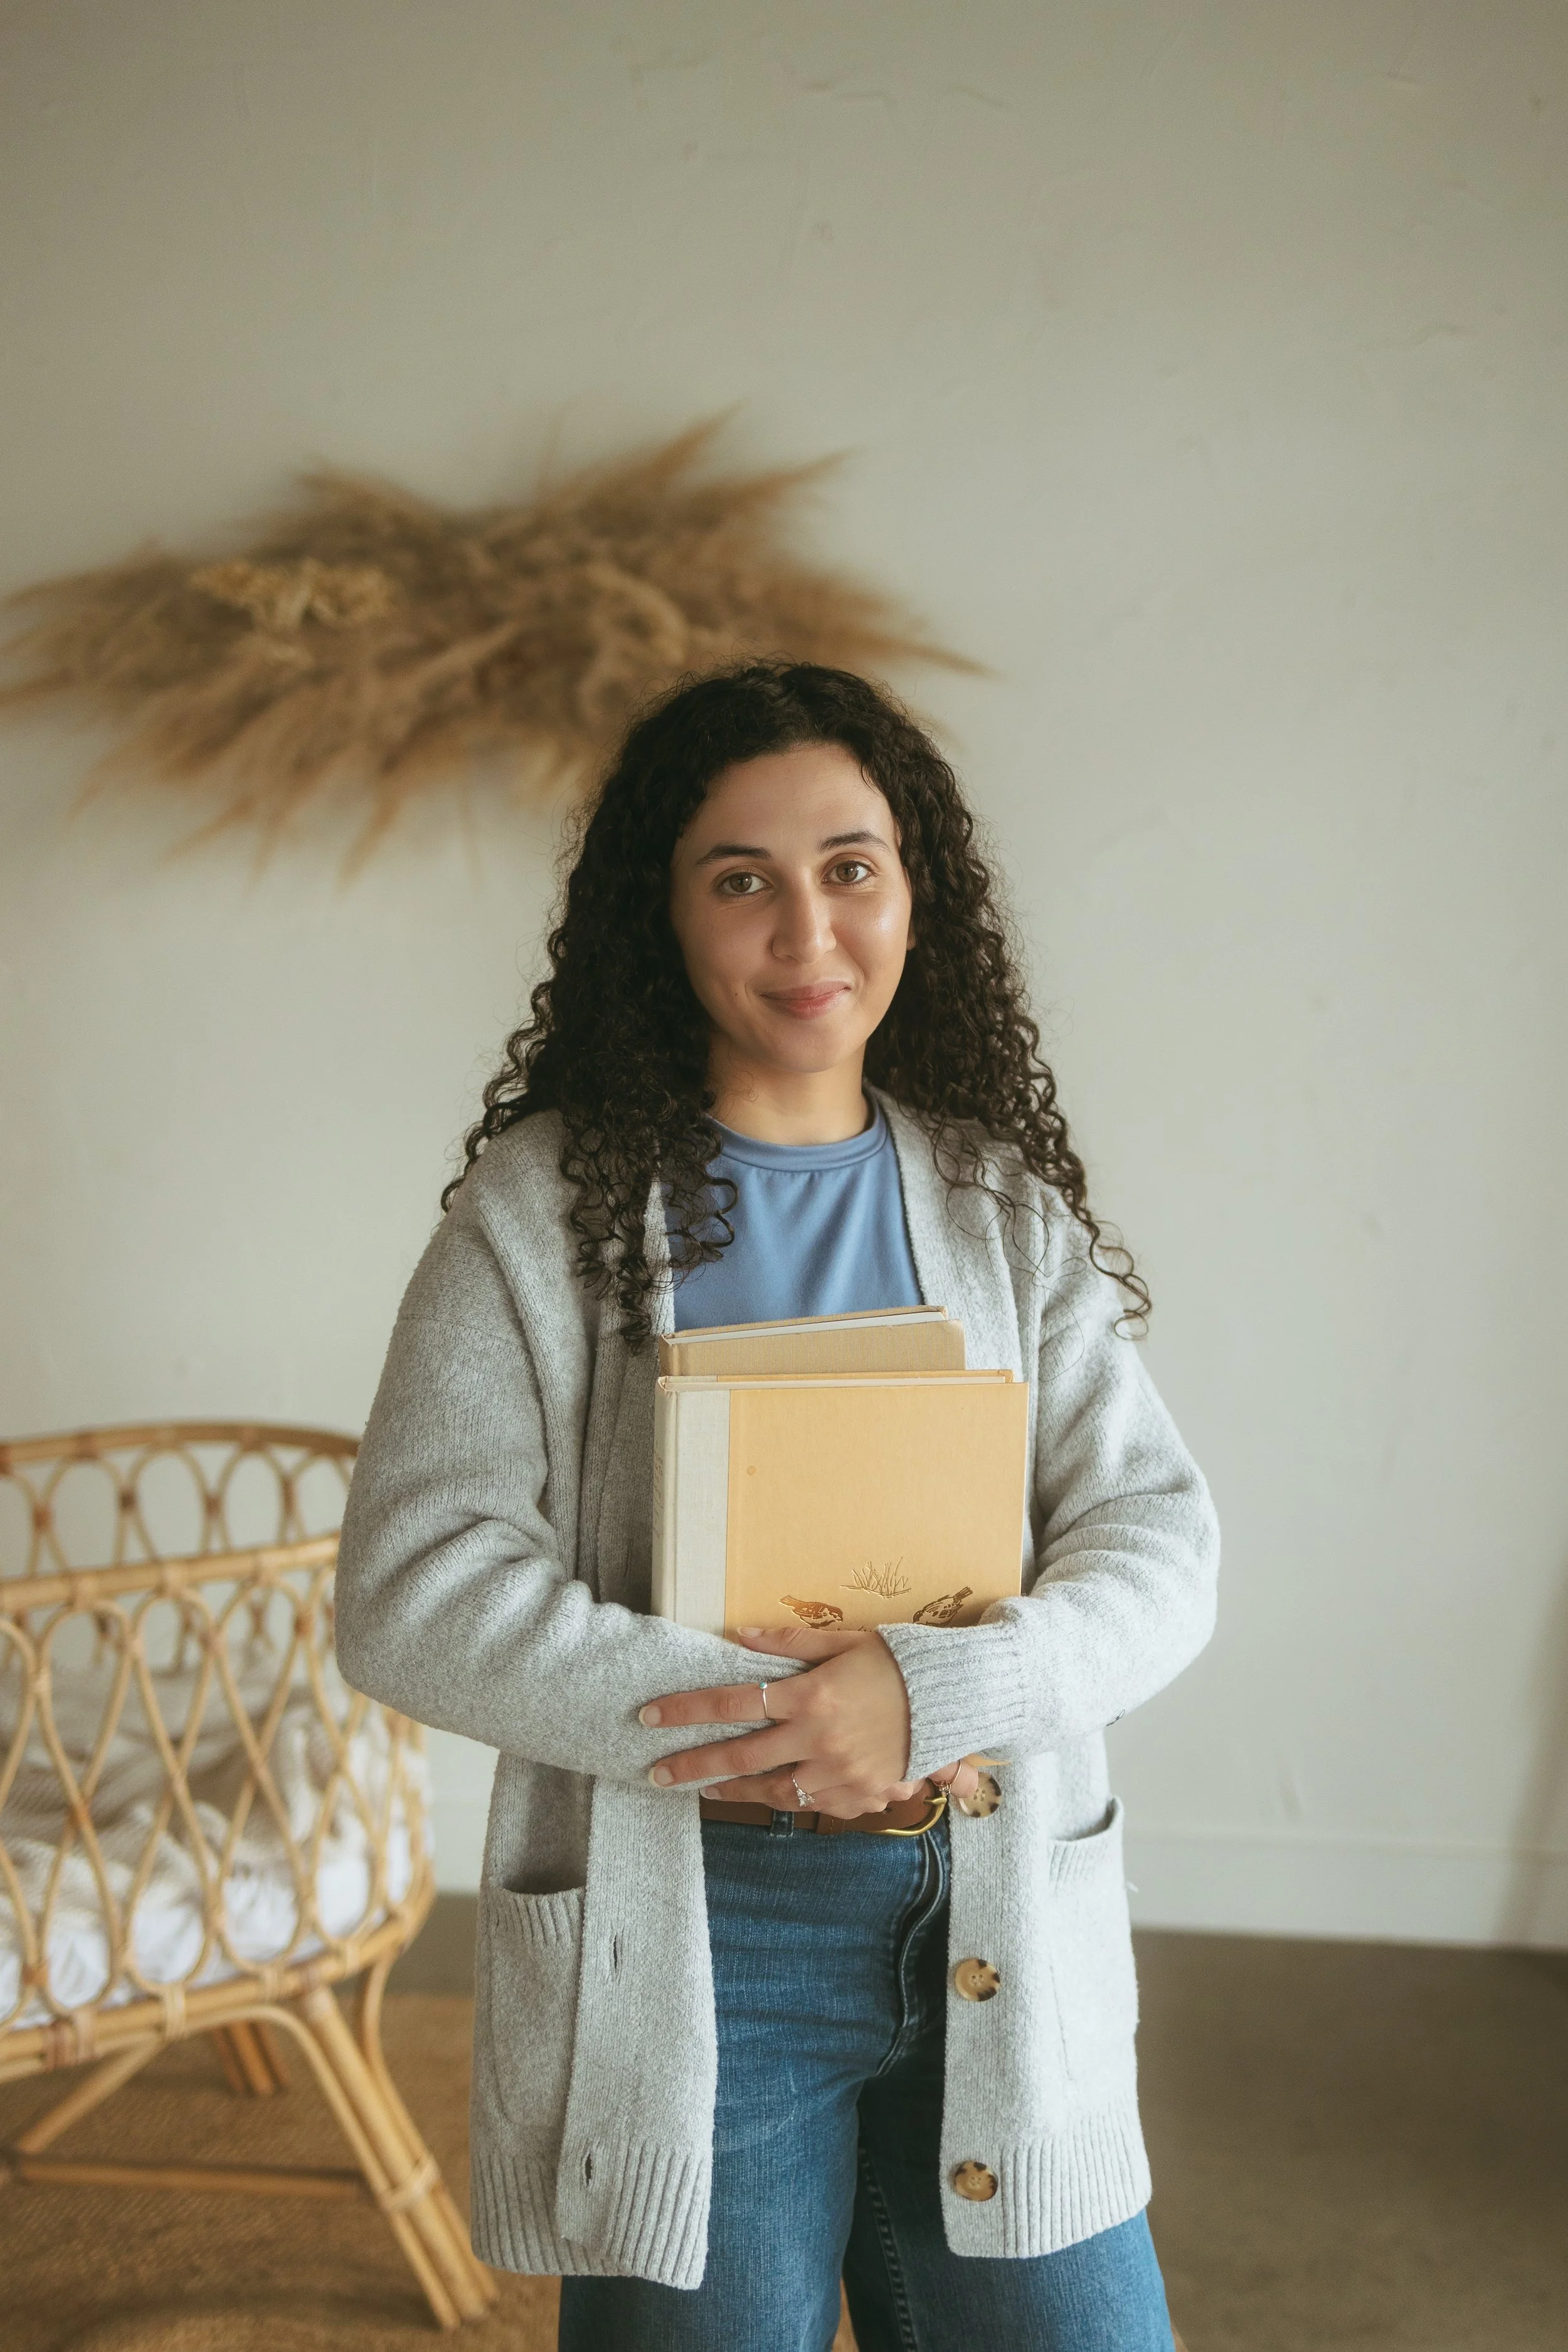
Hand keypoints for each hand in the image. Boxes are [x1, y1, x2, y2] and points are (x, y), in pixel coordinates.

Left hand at [639, 1625, 980, 1818]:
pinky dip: (789, 1797)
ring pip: (771, 1791)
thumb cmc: (899, 1663)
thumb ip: (789, 1645)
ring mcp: (840, 1775)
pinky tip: (771, 1792)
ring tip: (705, 1790)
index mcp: (811, 1697)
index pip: (732, 1704)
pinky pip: (813, 1805)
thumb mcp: (844, 1642)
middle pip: (739, 1758)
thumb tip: (740, 1637)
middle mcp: (820, 1740)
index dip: (685, 1711)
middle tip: (656, 1773)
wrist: (959, 1699)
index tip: (649, 1717)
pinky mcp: (861, 1796)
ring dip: (733, 1792)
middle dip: (692, 1767)